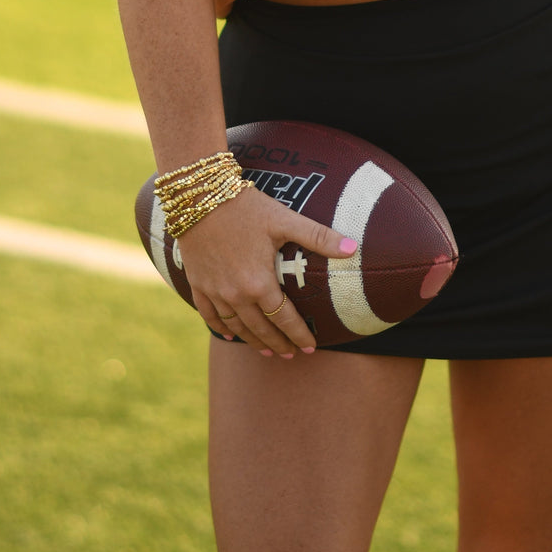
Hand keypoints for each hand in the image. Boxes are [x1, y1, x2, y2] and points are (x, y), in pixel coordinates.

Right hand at [177, 186, 355, 357]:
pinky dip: (221, 328)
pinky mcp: (197, 283)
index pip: (284, 319)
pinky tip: (230, 335)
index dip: (298, 335)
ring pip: (236, 327)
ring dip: (253, 341)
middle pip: (260, 328)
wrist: (200, 196)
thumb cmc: (246, 207)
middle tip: (291, 355)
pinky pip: (209, 315)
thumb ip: (319, 237)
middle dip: (278, 344)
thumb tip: (354, 248)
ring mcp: (214, 291)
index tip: (310, 348)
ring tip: (266, 351)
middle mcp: (235, 295)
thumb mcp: (285, 219)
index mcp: (259, 283)